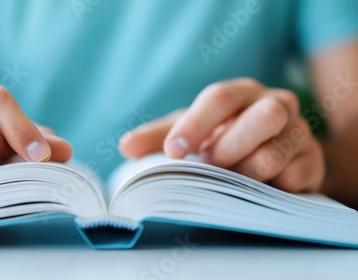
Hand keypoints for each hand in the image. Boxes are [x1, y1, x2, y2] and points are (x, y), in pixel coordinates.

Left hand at [120, 78, 324, 192]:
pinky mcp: (311, 163)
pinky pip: (290, 181)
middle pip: (263, 118)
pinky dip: (265, 191)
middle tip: (210, 165)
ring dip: (243, 175)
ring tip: (229, 180)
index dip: (196, 124)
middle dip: (230, 148)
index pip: (220, 98)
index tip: (174, 151)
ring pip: (274, 155)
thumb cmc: (224, 137)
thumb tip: (125, 147)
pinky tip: (253, 191)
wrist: (272, 153)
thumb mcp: (192, 132)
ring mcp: (298, 134)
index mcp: (242, 93)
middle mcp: (276, 105)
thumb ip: (159, 137)